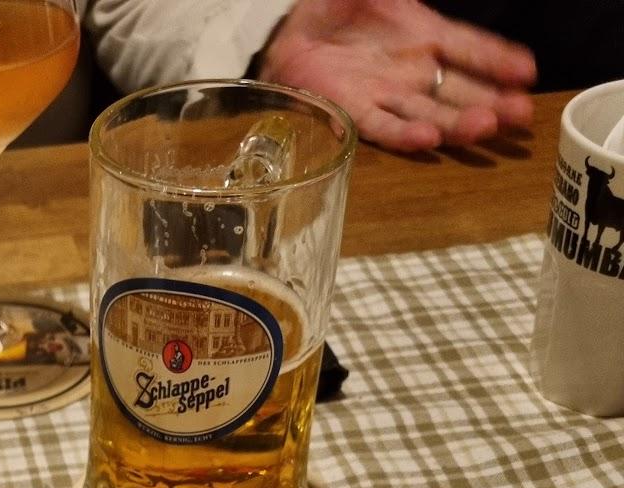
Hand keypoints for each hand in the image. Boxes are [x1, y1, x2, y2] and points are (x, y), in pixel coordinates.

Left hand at [257, 0, 536, 152]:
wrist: (294, 31)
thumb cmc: (341, 7)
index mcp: (427, 34)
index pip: (471, 48)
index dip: (499, 60)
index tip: (527, 73)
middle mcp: (414, 70)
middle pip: (460, 90)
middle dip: (491, 101)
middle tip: (520, 114)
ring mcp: (387, 94)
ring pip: (430, 113)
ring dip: (458, 123)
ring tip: (485, 127)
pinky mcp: (354, 112)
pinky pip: (383, 125)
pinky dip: (405, 134)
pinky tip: (429, 139)